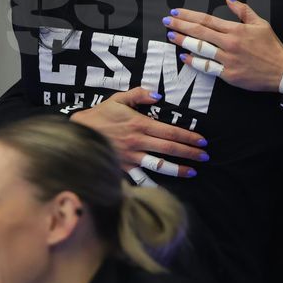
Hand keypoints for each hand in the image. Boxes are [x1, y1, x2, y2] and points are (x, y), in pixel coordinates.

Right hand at [69, 88, 206, 177]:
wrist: (77, 133)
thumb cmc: (98, 116)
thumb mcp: (117, 98)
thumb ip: (139, 94)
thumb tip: (158, 95)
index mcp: (139, 124)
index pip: (170, 131)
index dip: (188, 137)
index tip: (202, 141)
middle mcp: (138, 142)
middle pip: (170, 148)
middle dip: (190, 153)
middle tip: (205, 156)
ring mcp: (131, 157)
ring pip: (159, 165)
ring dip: (178, 169)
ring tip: (192, 172)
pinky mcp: (123, 168)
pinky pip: (141, 178)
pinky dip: (154, 183)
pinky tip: (166, 187)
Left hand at [163, 0, 282, 92]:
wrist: (281, 70)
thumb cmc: (271, 46)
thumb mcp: (260, 23)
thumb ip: (242, 10)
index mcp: (236, 29)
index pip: (207, 20)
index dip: (189, 16)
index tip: (176, 12)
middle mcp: (229, 43)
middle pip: (200, 32)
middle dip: (180, 26)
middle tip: (166, 22)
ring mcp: (228, 60)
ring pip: (200, 48)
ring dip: (183, 41)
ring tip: (171, 36)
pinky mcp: (228, 75)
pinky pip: (207, 67)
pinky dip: (194, 62)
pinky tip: (184, 56)